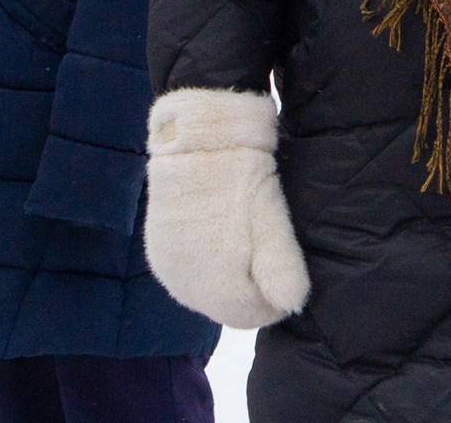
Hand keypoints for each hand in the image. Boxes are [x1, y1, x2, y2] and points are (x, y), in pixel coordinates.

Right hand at [143, 88, 309, 328]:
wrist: (197, 137)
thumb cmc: (241, 178)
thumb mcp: (271, 222)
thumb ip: (281, 269)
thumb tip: (292, 305)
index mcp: (214, 281)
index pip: (250, 313)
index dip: (273, 300)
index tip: (286, 279)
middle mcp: (184, 283)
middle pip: (227, 306)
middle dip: (250, 293)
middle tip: (268, 260)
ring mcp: (167, 267)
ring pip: (206, 293)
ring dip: (227, 282)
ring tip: (245, 247)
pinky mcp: (158, 251)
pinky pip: (187, 277)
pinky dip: (206, 270)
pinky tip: (220, 245)